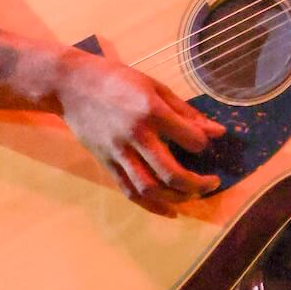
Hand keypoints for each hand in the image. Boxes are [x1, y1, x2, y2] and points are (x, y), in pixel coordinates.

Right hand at [56, 50, 225, 214]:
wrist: (73, 86)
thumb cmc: (118, 80)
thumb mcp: (155, 86)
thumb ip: (185, 111)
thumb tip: (217, 131)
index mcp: (151, 110)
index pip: (189, 139)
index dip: (204, 144)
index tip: (207, 142)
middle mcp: (136, 136)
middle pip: (171, 174)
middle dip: (197, 184)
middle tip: (213, 183)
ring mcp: (118, 153)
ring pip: (150, 189)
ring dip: (177, 199)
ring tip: (193, 195)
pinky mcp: (106, 164)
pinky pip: (130, 192)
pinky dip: (151, 206)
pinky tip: (169, 210)